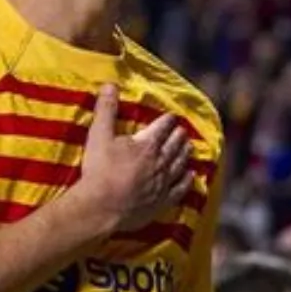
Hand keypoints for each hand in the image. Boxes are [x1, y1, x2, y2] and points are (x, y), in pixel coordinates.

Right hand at [74, 85, 193, 231]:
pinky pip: (180, 189)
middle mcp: (160, 162)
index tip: (171, 116)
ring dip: (185, 154)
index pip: (161, 128)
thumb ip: (106, 110)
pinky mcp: (162, 202)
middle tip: (183, 131)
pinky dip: (187, 181)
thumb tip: (110, 84)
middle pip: (174, 145)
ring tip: (189, 147)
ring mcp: (163, 183)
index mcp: (147, 145)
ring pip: (179, 164)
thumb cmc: (99, 170)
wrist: (101, 206)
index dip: (166, 121)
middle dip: (179, 136)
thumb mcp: (99, 135)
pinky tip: (191, 176)